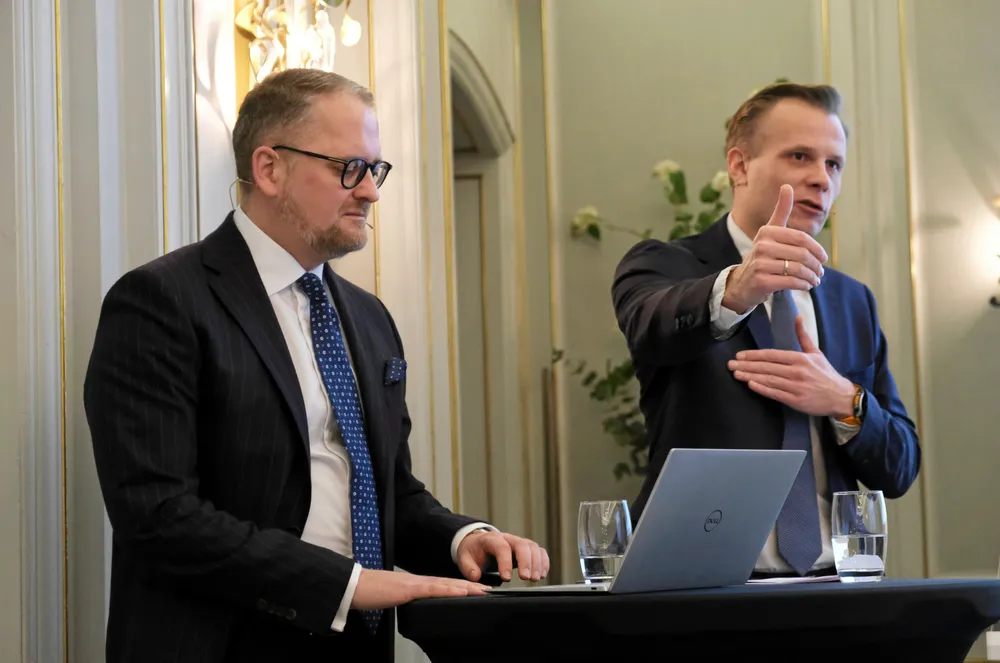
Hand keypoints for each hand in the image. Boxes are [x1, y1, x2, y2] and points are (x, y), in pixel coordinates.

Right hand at [351, 569, 489, 609]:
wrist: (355, 586)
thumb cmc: (371, 593)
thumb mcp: (395, 599)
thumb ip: (408, 601)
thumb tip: (417, 608)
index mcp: (416, 585)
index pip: (443, 586)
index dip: (461, 588)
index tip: (477, 591)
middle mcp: (418, 581)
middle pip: (449, 583)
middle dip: (470, 586)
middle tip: (488, 590)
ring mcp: (414, 584)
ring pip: (445, 584)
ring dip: (465, 587)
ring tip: (482, 591)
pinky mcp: (408, 589)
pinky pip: (432, 589)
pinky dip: (448, 589)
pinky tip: (460, 591)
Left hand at [456, 530, 549, 582]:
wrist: (478, 543)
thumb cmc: (473, 551)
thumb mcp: (464, 557)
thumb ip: (468, 567)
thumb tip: (475, 575)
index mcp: (491, 539)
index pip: (501, 547)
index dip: (505, 562)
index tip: (506, 578)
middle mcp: (508, 538)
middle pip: (522, 545)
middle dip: (526, 562)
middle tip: (526, 578)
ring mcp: (519, 542)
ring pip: (533, 547)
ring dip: (537, 563)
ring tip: (536, 579)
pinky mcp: (526, 549)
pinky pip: (539, 551)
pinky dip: (544, 562)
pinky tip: (543, 574)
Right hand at [722, 184, 828, 313]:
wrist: (742, 282)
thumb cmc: (763, 255)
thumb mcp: (770, 232)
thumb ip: (781, 210)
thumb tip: (787, 186)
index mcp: (767, 232)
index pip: (801, 238)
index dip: (817, 249)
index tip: (823, 258)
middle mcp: (762, 246)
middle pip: (801, 254)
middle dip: (816, 265)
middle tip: (821, 271)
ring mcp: (760, 264)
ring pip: (797, 269)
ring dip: (811, 276)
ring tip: (816, 279)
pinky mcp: (761, 281)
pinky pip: (790, 282)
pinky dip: (802, 284)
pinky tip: (806, 285)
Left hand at [727, 315, 856, 417]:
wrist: (841, 396)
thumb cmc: (826, 374)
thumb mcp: (816, 352)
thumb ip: (803, 336)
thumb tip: (797, 316)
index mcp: (801, 358)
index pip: (772, 355)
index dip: (754, 355)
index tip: (740, 355)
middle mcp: (797, 371)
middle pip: (767, 367)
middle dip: (747, 365)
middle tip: (730, 364)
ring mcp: (796, 387)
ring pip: (768, 380)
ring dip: (750, 376)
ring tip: (736, 373)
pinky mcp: (796, 400)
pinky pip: (775, 393)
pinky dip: (762, 389)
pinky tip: (751, 384)